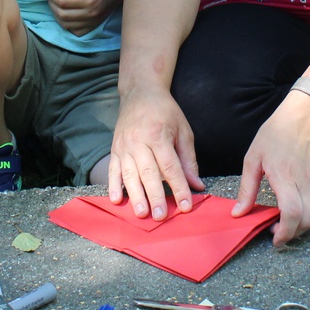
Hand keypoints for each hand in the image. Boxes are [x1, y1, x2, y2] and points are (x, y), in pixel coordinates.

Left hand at [47, 0, 121, 35]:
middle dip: (52, 4)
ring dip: (56, 14)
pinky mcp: (92, 27)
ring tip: (57, 3)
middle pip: (62, 14)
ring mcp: (92, 22)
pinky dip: (66, 23)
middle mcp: (91, 13)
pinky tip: (66, 12)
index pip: (63, 2)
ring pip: (65, 24)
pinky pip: (73, 30)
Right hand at [108, 84, 205, 220]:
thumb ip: (188, 159)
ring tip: (141, 213)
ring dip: (135, 196)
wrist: (140, 92)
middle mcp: (139, 141)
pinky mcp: (114, 149)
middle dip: (155, 196)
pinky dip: (113, 186)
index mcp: (158, 134)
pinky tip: (116, 200)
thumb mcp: (183, 130)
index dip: (179, 187)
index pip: (170, 166)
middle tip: (161, 216)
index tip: (186, 206)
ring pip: (129, 174)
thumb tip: (196, 185)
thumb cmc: (165, 112)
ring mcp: (124, 145)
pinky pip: (113, 170)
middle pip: (148, 173)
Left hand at [232, 91, 309, 246]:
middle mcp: (305, 182)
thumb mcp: (254, 157)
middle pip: (306, 221)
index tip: (275, 239)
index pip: (292, 214)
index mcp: (285, 177)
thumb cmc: (278, 132)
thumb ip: (246, 188)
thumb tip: (238, 213)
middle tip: (276, 232)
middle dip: (292, 233)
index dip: (285, 232)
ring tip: (285, 222)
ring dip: (302, 226)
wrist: (307, 115)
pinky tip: (298, 209)